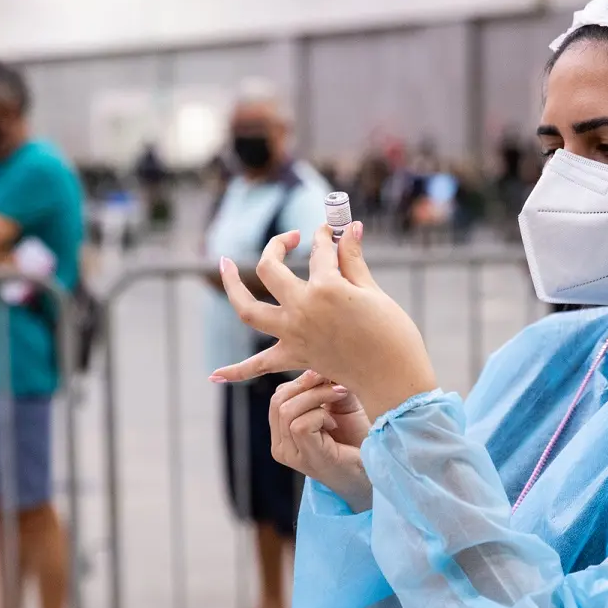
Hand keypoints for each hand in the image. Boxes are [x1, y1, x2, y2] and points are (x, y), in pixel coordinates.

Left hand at [210, 223, 437, 419]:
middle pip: (271, 268)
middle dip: (279, 245)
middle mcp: (302, 309)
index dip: (326, 236)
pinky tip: (214, 375)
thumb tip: (351, 228)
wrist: (393, 379)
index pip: (320, 251)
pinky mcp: (295, 358)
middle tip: (294, 237)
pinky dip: (235, 371)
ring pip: (248, 310)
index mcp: (326, 288)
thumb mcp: (373, 291)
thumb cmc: (393, 333)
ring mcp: (293, 335)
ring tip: (223, 264)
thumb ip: (353, 260)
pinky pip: (257, 366)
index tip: (333, 231)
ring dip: (232, 287)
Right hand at [271, 370, 372, 511]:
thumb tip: (316, 367)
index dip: (301, 382)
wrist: (375, 470)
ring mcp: (290, 455)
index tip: (327, 378)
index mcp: (283, 433)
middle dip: (307, 386)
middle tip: (335, 386)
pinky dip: (320, 416)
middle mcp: (281, 446)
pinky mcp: (305, 458)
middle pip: (277, 400)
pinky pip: (299, 425)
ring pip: (286, 410)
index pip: (278, 396)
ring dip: (317, 399)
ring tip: (338, 402)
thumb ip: (324, 387)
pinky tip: (335, 424)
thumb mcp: (339, 405)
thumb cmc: (358, 439)